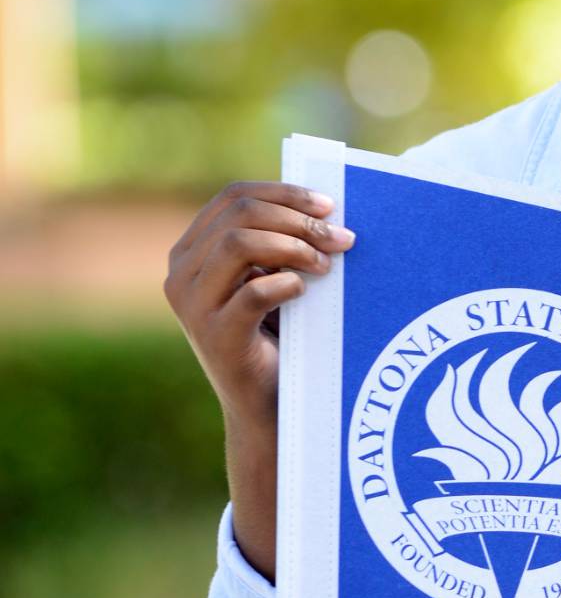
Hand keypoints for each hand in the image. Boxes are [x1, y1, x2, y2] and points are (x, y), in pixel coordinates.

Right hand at [162, 180, 354, 577]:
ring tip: (328, 265)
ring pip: (239, 244)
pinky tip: (306, 292)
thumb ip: (281, 240)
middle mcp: (181, 273)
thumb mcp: (276, 276)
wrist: (268, 404)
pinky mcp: (214, 336)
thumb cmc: (280, 333)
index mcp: (193, 250)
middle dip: (299, 219)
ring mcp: (191, 305)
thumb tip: (327, 205)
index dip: (284, 193)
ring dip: (295, 246)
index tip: (331, 204)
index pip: (233, 196)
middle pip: (240, 214)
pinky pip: (253, 293)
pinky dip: (287, 284)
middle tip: (342, 238)